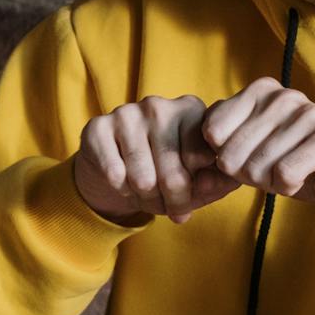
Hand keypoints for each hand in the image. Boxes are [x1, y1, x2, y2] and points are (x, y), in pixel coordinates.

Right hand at [73, 94, 239, 224]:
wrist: (116, 170)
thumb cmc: (166, 172)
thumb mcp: (198, 178)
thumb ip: (217, 182)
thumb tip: (210, 185)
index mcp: (191, 109)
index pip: (199, 159)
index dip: (196, 190)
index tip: (191, 196)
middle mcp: (158, 106)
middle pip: (172, 173)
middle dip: (172, 202)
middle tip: (170, 208)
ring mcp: (126, 113)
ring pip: (143, 179)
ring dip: (146, 199)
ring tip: (147, 196)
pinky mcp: (98, 128)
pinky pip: (115, 175)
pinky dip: (121, 190)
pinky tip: (124, 184)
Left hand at [201, 78, 314, 217]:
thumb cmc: (287, 163)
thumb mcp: (247, 155)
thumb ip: (217, 157)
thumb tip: (196, 179)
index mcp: (260, 90)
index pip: (212, 130)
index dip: (222, 157)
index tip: (245, 158)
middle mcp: (283, 95)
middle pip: (231, 152)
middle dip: (245, 174)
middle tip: (269, 171)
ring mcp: (308, 112)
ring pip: (256, 166)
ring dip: (268, 182)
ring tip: (287, 172)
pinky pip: (284, 174)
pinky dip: (287, 186)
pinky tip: (302, 178)